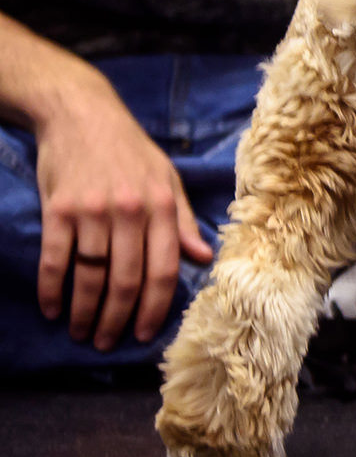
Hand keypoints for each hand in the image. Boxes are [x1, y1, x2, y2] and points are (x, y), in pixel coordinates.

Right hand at [34, 80, 212, 350]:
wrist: (82, 114)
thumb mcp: (168, 178)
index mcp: (163, 207)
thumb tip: (203, 257)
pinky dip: (52, 288)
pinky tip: (52, 308)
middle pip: (126, 280)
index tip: (144, 334)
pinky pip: (55, 258)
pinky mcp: (58, 209)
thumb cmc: (131, 150)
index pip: (164, 270)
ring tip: (81, 332)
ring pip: (91, 275)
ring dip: (85, 311)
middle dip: (117, 319)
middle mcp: (130, 212)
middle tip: (107, 343)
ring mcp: (92, 211)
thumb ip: (184, 220)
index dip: (155, 308)